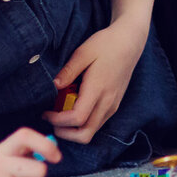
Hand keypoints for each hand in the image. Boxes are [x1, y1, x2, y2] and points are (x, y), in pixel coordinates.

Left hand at [42, 20, 146, 143]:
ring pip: (91, 131)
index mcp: (98, 89)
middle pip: (85, 134)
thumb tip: (53, 86)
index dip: (58, 121)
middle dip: (65, 133)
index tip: (46, 112)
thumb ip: (68, 71)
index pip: (77, 118)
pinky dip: (83, 124)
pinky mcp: (114, 104)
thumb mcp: (83, 52)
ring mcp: (113, 105)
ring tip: (60, 114)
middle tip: (51, 120)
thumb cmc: (106, 44)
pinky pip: (97, 123)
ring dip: (73, 130)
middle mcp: (107, 102)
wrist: (130, 42)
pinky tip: (74, 108)